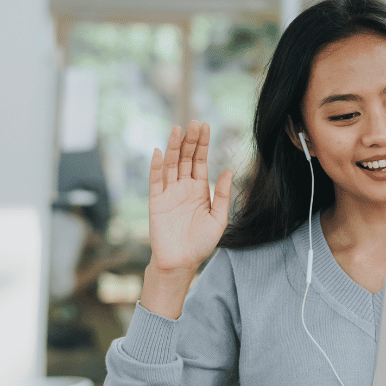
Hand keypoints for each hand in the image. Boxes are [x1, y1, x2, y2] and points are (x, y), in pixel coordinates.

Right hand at [148, 121, 232, 273]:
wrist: (181, 263)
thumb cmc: (201, 243)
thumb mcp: (219, 219)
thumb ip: (223, 195)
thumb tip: (229, 170)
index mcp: (199, 189)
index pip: (200, 160)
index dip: (202, 144)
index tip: (205, 126)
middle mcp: (183, 187)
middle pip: (186, 158)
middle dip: (190, 140)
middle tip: (194, 123)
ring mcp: (169, 193)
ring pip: (171, 165)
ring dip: (173, 147)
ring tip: (177, 129)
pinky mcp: (156, 202)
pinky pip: (156, 181)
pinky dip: (157, 166)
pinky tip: (160, 152)